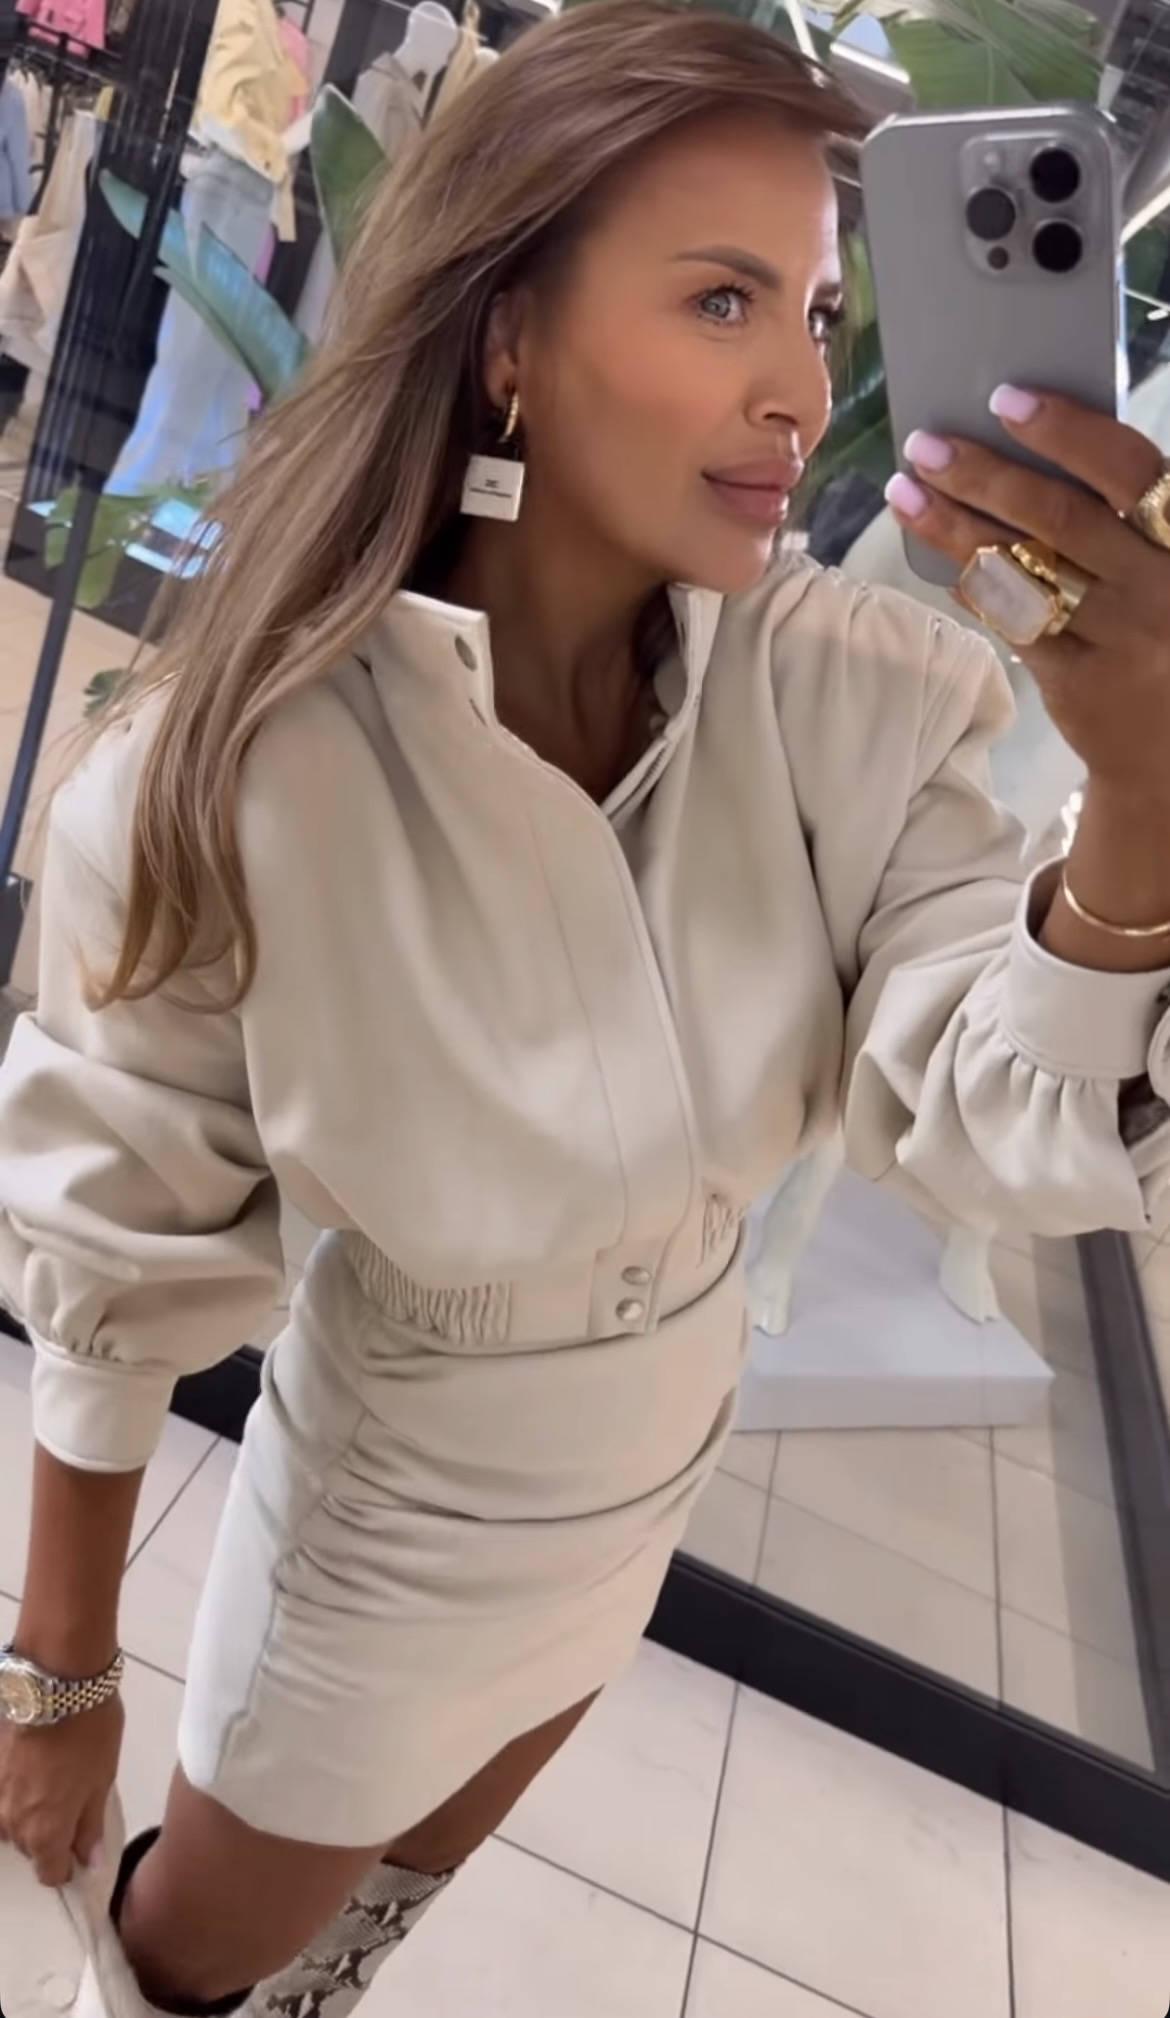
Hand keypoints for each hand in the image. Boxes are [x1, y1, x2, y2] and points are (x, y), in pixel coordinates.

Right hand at [0, 1693, 123, 1885]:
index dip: (67, 1864)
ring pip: (9, 1821)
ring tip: (48, 1777)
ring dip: (26, 1810)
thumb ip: (90, 1825)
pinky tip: (28, 1763)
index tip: (79, 1846)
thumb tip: (88, 1862)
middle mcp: (11, 1823)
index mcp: (44, 1832)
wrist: (54, 1680)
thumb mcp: (102, 1779)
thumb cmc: (88, 1730)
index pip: (50, 1873)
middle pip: (28, 1847)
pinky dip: (13, 1786)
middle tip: (69, 1798)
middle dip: (48, 1833)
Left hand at [886, 391, 1169, 805]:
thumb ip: (1120, 513)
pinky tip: (935, 554)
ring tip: (905, 492)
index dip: (1068, 430)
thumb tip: (1021, 447)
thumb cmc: (1161, 622)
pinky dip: (971, 583)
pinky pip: (1013, 621)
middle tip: (925, 443)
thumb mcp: (1163, 560)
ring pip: (1026, 570)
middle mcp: (1163, 584)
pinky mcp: (1082, 681)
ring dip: (956, 527)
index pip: (1131, 468)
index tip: (1007, 398)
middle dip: (986, 474)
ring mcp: (1123, 637)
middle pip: (1064, 517)